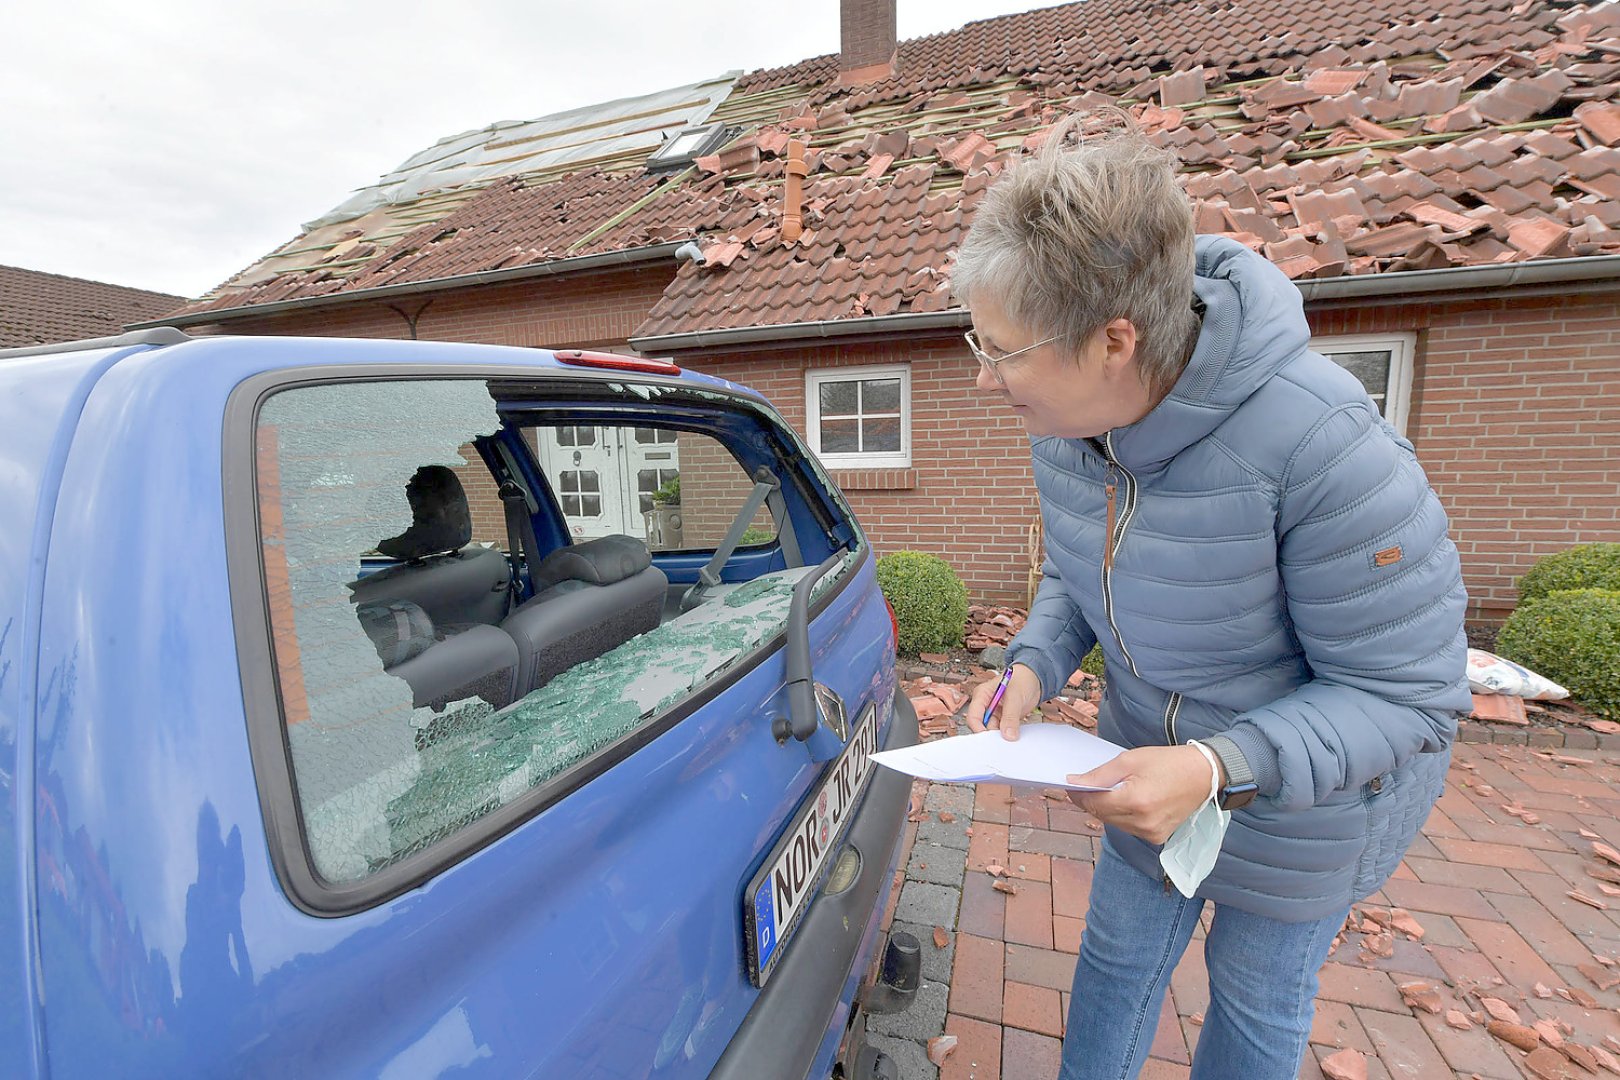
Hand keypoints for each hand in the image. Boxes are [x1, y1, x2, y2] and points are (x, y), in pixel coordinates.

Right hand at [964, 663, 1041, 740]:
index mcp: (982, 695)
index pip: (973, 716)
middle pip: (982, 725)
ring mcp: (995, 712)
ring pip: (993, 730)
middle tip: (1004, 739)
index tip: (990, 739)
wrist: (1035, 679)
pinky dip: (1008, 734)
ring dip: (1002, 734)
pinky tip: (1014, 734)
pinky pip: (1003, 730)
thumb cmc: (1022, 679)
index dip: (979, 728)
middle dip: (992, 733)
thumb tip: (1008, 735)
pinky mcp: (1004, 718)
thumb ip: (1011, 716)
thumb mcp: (1015, 696)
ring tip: (1012, 736)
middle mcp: (986, 705)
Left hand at [1066, 745, 1218, 843]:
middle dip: (1091, 801)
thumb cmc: (1168, 762)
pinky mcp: (1157, 837)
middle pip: (1102, 815)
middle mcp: (1143, 822)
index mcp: (1136, 801)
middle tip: (1085, 785)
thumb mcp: (1130, 760)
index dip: (1078, 795)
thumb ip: (1100, 774)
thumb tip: (1074, 782)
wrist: (1203, 775)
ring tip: (1109, 790)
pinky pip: (1129, 828)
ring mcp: (1151, 833)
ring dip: (1106, 809)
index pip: (1094, 804)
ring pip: (1114, 823)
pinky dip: (1122, 815)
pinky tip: (1127, 801)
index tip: (1070, 784)